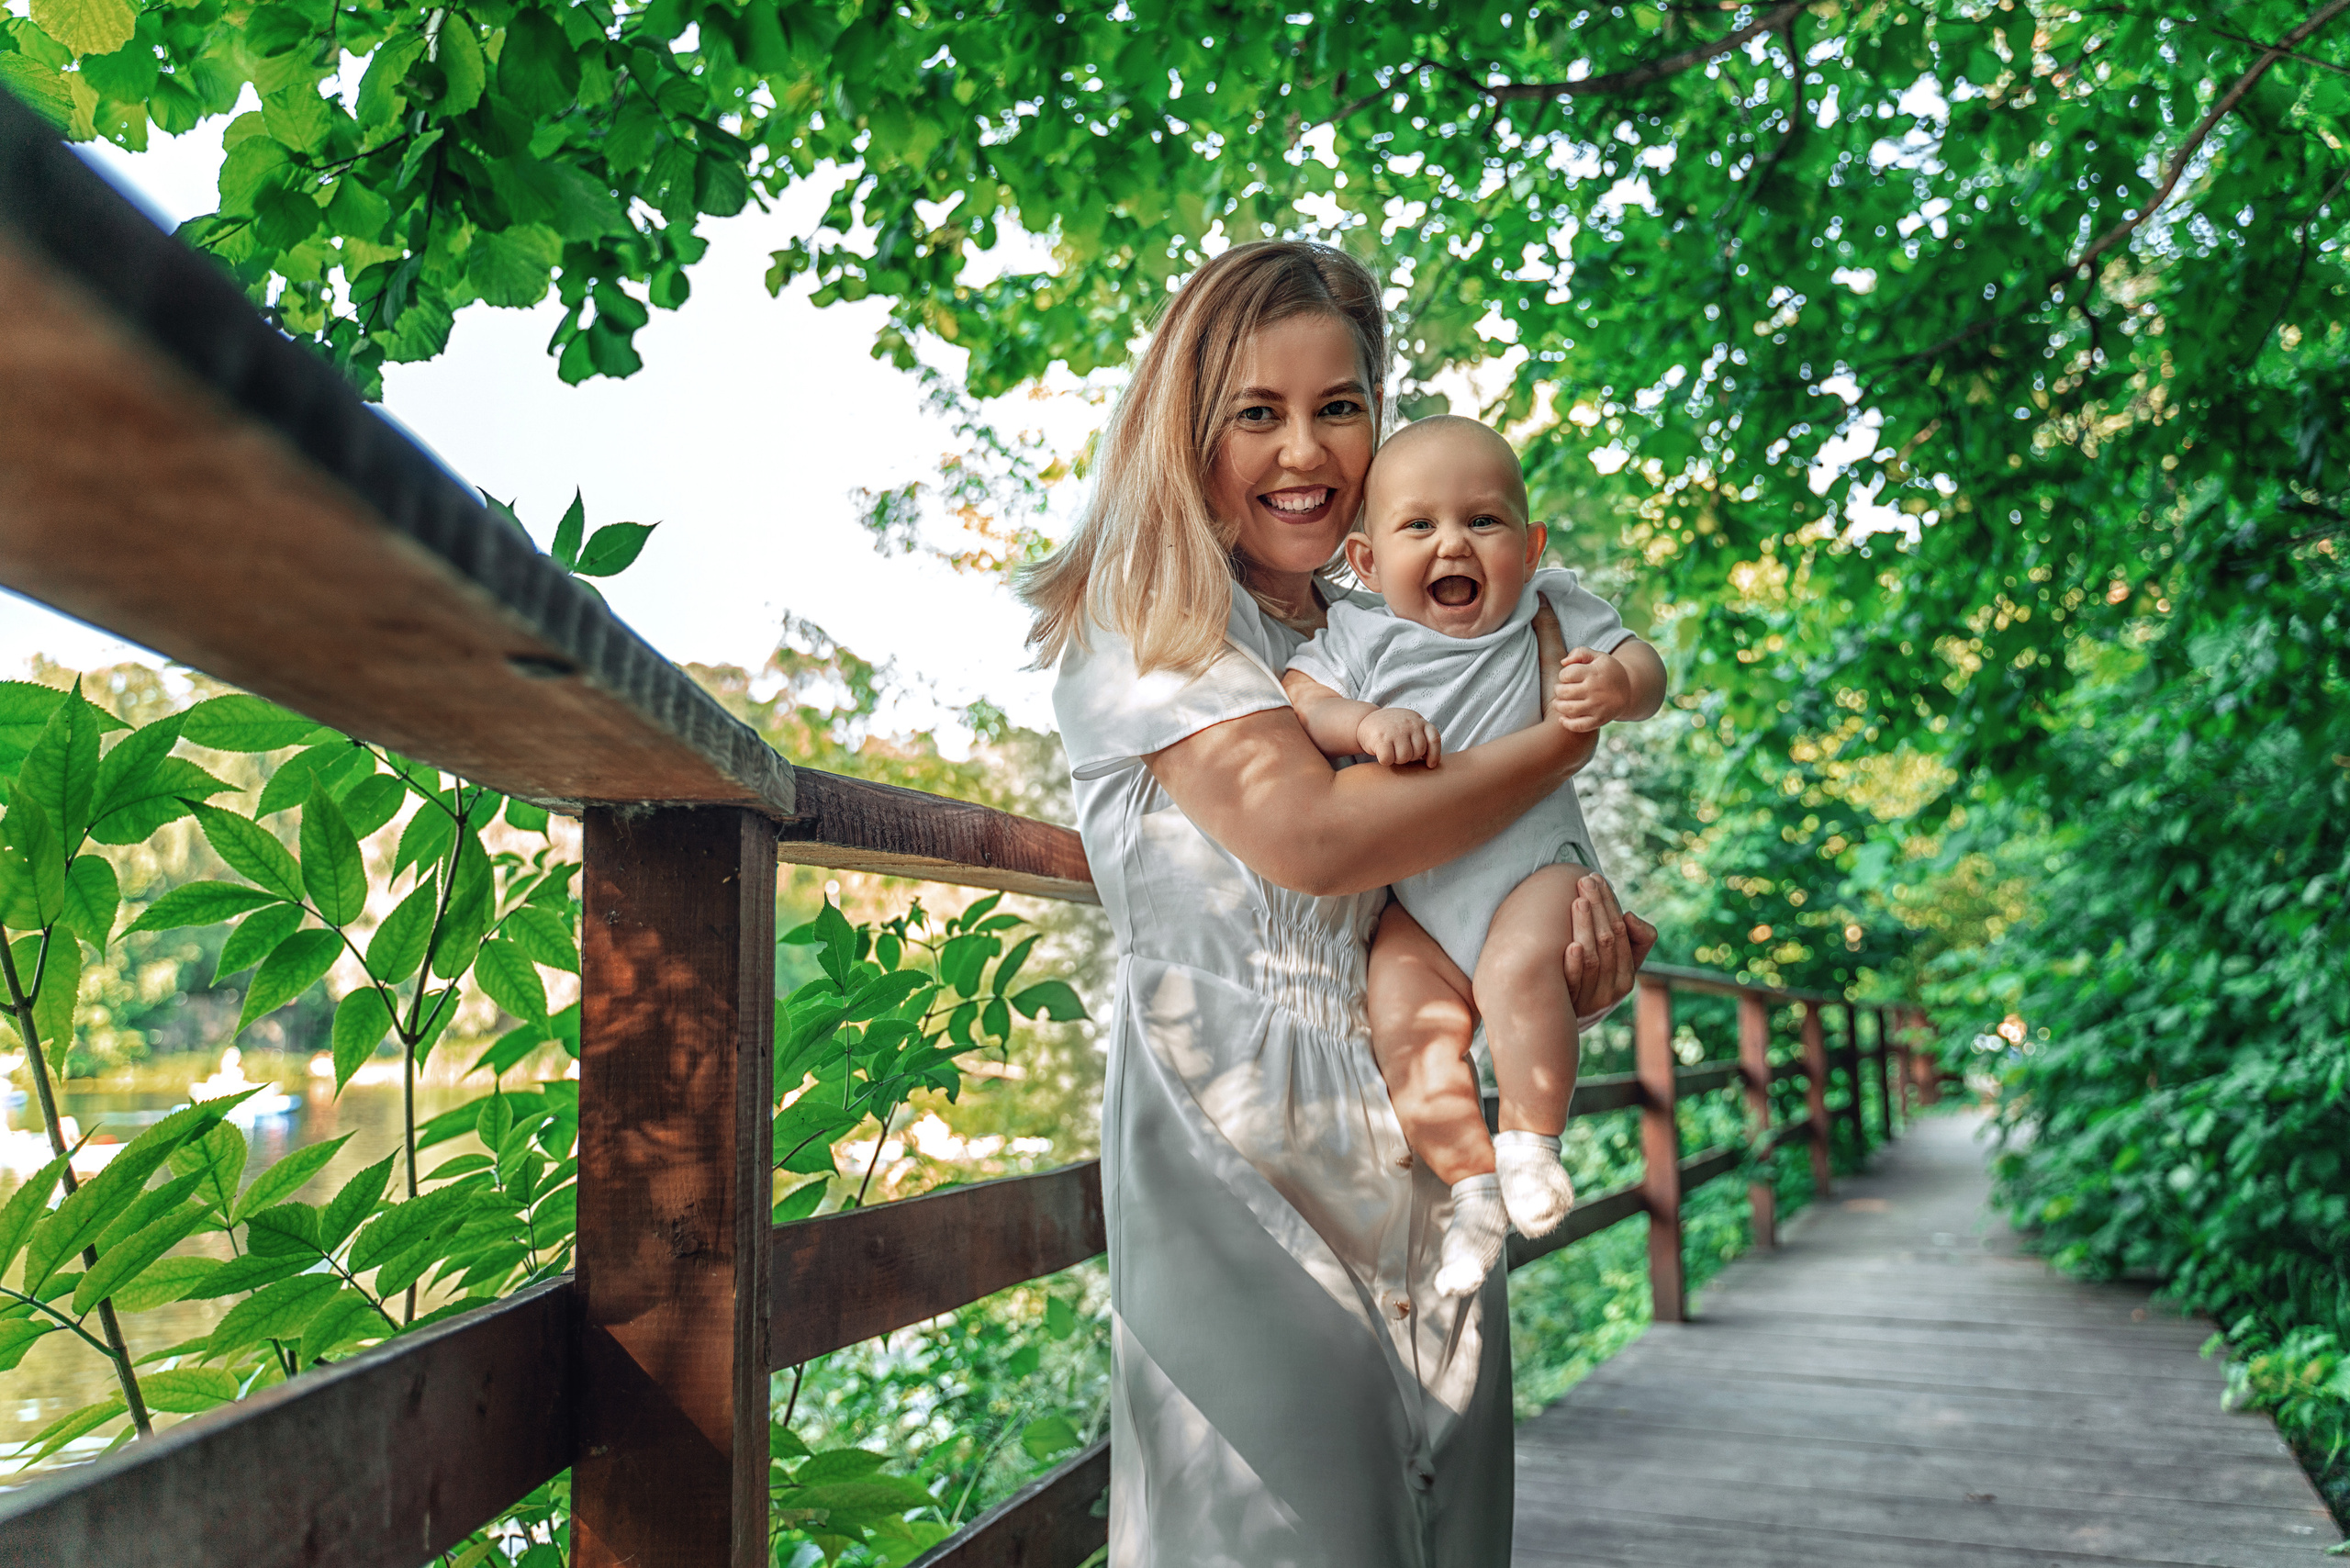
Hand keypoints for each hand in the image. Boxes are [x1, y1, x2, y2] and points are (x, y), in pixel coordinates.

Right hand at [1357, 707, 1441, 766]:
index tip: (1430, 765)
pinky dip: (1385, 760)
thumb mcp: (1410, 727)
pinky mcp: (1381, 738)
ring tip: (1391, 752)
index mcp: (1419, 721)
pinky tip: (1381, 753)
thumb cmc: (1392, 729)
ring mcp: (1395, 730)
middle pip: (1418, 752)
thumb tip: (1434, 762)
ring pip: (1404, 757)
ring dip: (1397, 760)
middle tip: (1400, 752)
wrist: (1365, 719)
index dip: (1434, 755)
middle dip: (1410, 757)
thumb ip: (1422, 739)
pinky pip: (1388, 759)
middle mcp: (1409, 723)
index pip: (1434, 739)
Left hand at [1554, 647, 1632, 732]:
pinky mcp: (1599, 720)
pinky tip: (1563, 717)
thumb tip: (1563, 662)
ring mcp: (1598, 707)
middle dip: (1558, 690)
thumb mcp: (1598, 656)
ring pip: (1568, 709)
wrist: (1629, 690)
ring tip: (1560, 702)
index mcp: (1594, 673)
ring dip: (1558, 706)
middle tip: (1561, 689)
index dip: (1563, 675)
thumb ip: (1580, 653)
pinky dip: (1567, 724)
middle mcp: (1596, 690)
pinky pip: (1578, 726)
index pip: (1567, 674)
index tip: (1567, 677)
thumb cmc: (1607, 672)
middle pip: (1564, 692)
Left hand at [1562, 873, 1655, 1017]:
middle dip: (1597, 908)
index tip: (1597, 879)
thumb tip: (1629, 916)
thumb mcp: (1621, 962)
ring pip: (1592, 959)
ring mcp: (1590, 999)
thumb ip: (1636, 938)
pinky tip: (1570, 944)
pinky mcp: (1568, 1004)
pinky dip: (1573, 963)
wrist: (1567, 1017)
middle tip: (1585, 880)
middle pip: (1608, 942)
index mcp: (1627, 976)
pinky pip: (1573, 982)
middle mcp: (1613, 990)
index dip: (1609, 905)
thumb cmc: (1595, 980)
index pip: (1621, 932)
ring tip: (1578, 900)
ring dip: (1585, 927)